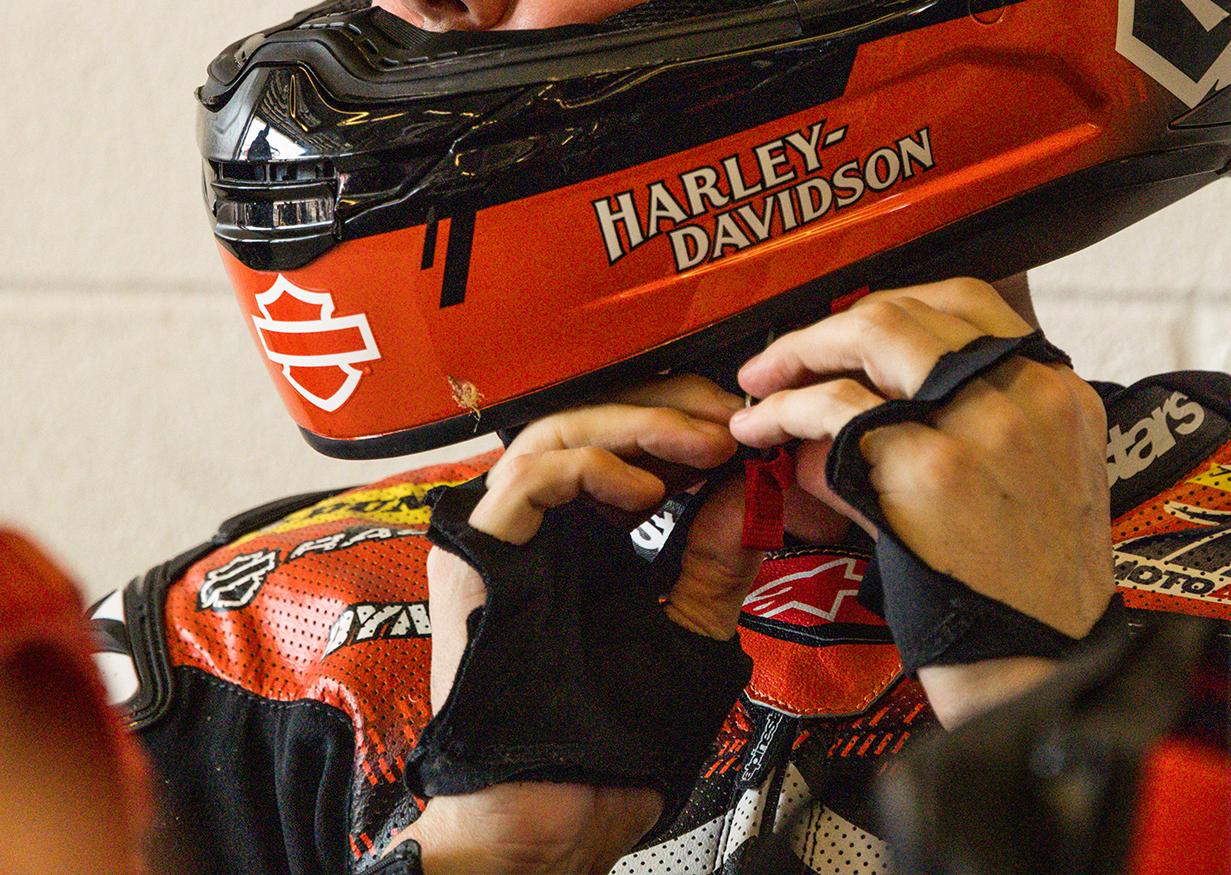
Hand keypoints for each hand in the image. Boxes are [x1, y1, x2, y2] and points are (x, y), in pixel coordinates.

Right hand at [403, 377, 762, 874]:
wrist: (552, 822)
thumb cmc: (603, 745)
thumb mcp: (687, 632)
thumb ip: (717, 562)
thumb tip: (755, 491)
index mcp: (571, 541)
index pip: (612, 441)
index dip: (676, 419)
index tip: (740, 427)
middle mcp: (526, 532)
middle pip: (583, 422)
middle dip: (664, 408)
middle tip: (727, 420)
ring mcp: (495, 542)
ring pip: (552, 434)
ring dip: (635, 426)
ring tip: (701, 445)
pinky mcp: (476, 561)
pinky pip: (527, 481)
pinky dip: (593, 469)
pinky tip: (649, 488)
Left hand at [729, 278, 1113, 726]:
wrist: (1039, 672)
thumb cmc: (1026, 594)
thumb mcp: (1035, 482)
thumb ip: (966, 426)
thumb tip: (858, 401)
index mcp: (1058, 394)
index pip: (969, 301)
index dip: (892, 304)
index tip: (848, 330)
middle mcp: (1026, 397)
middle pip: (910, 310)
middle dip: (829, 326)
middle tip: (784, 354)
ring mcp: (979, 427)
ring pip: (871, 337)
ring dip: (799, 353)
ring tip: (761, 383)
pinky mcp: (929, 468)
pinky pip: (836, 411)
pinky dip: (784, 411)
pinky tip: (762, 429)